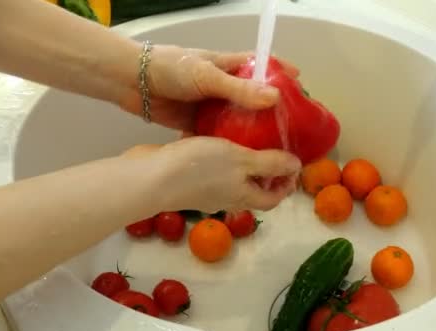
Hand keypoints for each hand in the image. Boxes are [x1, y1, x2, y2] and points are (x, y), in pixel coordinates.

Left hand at [119, 45, 299, 132]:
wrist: (133, 83)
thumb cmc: (171, 68)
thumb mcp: (207, 76)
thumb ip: (238, 89)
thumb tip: (273, 99)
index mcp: (229, 66)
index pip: (262, 66)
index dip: (282, 74)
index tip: (302, 86)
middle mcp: (223, 86)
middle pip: (254, 98)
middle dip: (271, 111)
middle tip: (290, 128)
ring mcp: (211, 105)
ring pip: (238, 120)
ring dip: (251, 131)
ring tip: (272, 149)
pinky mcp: (198, 122)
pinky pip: (219, 134)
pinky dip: (228, 144)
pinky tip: (242, 158)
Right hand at [124, 137, 301, 212]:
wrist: (149, 177)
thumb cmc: (199, 169)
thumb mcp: (242, 160)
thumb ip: (270, 163)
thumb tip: (297, 166)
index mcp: (243, 196)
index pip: (272, 199)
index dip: (286, 185)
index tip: (293, 164)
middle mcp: (225, 196)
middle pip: (252, 187)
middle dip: (265, 168)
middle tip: (272, 141)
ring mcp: (204, 188)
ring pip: (229, 174)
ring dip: (240, 157)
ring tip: (246, 131)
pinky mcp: (186, 175)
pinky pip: (207, 163)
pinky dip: (215, 149)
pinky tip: (214, 126)